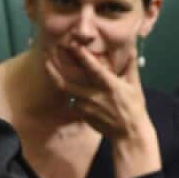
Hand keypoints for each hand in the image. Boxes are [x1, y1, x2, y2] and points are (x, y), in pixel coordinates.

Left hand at [45, 44, 160, 177]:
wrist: (129, 132)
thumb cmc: (133, 106)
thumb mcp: (134, 85)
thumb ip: (130, 65)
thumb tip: (131, 46)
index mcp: (109, 85)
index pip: (94, 69)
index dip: (83, 56)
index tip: (73, 44)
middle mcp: (94, 95)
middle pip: (67, 83)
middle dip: (53, 71)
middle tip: (44, 58)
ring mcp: (86, 107)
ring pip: (68, 91)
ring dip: (59, 79)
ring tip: (48, 66)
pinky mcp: (82, 114)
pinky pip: (73, 101)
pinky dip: (72, 93)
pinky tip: (69, 86)